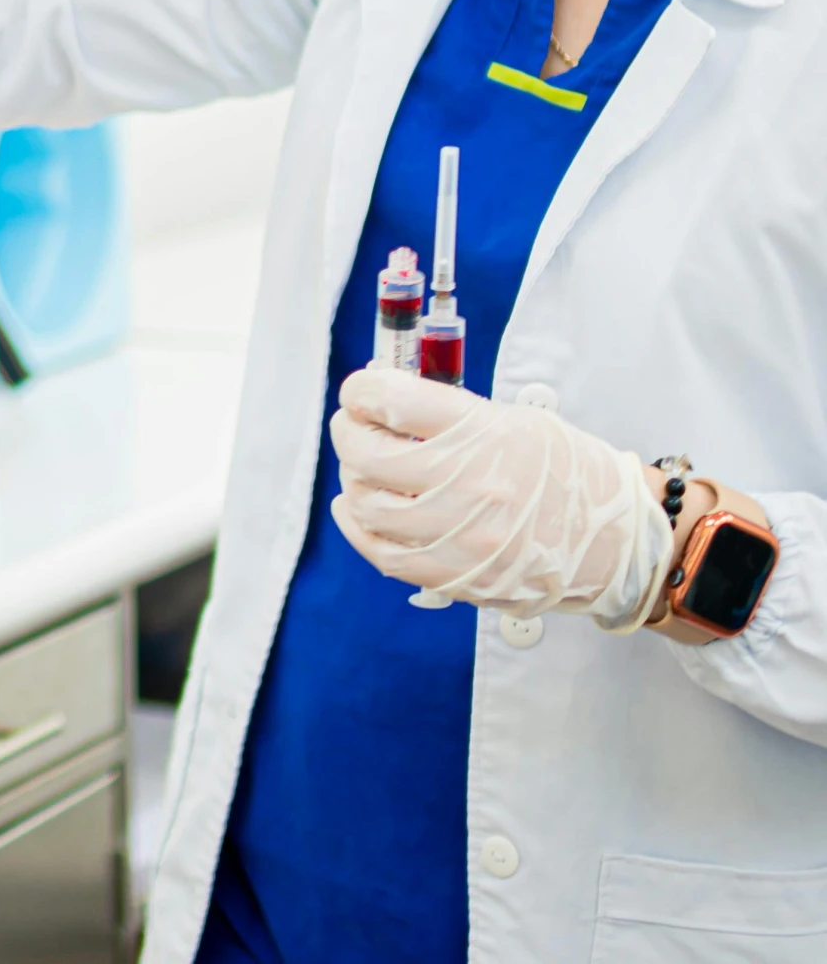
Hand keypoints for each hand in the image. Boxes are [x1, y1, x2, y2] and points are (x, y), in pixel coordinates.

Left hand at [329, 370, 669, 623]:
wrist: (619, 542)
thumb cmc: (568, 474)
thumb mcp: (517, 422)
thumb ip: (449, 415)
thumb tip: (385, 402)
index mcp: (486, 435)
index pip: (394, 402)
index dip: (361, 392)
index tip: (359, 393)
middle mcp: (471, 485)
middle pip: (368, 456)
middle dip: (348, 435)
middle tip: (353, 427)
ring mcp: (463, 537)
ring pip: (368, 507)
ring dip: (353, 482)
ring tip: (362, 470)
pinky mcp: (458, 575)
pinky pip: (384, 555)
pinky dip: (358, 529)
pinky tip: (355, 509)